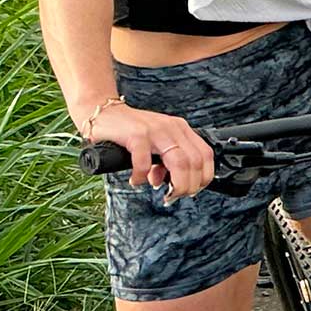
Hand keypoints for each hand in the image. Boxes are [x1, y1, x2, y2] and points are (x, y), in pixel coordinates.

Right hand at [87, 101, 215, 200]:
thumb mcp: (154, 146)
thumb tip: (163, 183)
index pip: (206, 155)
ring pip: (179, 162)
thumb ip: (163, 164)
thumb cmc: (130, 132)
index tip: (193, 190)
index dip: (204, 177)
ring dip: (176, 185)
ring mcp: (156, 130)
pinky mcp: (136, 134)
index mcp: (181, 129)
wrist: (104, 114)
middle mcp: (173, 127)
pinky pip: (145, 162)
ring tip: (164, 193)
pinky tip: (135, 180)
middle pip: (195, 162)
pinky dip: (142, 177)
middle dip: (189, 186)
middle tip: (175, 196)